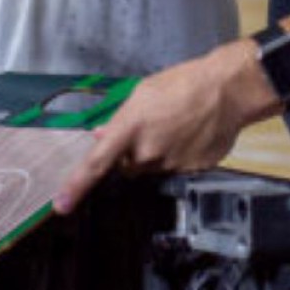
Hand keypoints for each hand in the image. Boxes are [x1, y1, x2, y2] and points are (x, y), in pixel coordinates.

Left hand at [53, 43, 269, 213]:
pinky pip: (177, 169)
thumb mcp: (143, 91)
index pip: (95, 164)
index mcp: (130, 128)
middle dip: (131, 153)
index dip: (75, 187)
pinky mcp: (192, 171)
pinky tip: (190, 135)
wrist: (228, 90)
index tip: (61, 205)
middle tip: (150, 129)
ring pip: (153, 168)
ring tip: (175, 127)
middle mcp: (148, 151)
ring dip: (157, 153)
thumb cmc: (186, 83)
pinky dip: (180, 156)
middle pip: (127, 167)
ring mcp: (171, 164)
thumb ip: (120, 119)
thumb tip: (101, 136)